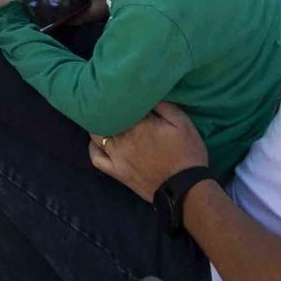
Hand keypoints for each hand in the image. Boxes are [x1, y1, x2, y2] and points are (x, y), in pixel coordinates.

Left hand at [88, 102, 208, 202]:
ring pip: (97, 135)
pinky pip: (96, 158)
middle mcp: (122, 138)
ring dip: (99, 125)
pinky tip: (99, 141)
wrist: (186, 188)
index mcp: (137, 123)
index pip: (120, 104)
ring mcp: (116, 156)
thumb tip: (144, 92)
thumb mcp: (182, 122)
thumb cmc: (186, 152)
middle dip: (107, 109)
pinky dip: (93, 147)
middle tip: (113, 103)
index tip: (123, 93)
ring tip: (106, 119)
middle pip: (105, 118)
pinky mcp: (116, 172)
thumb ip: (163, 105)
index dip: (120, 97)